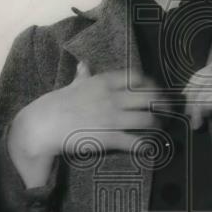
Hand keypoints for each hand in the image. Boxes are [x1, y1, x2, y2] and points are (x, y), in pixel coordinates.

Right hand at [8, 62, 163, 186]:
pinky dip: (146, 145)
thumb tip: (83, 64)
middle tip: (167, 111)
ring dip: (158, 125)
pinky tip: (150, 147)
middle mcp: (113, 98)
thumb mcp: (72, 85)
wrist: (44, 124)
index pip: (137, 78)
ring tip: (160, 128)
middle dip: (162, 104)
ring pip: (147, 120)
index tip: (156, 91)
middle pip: (149, 98)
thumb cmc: (56, 104)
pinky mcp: (109, 138)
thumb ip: (82, 76)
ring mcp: (112, 118)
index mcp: (104, 82)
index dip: (151, 85)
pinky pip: (135, 141)